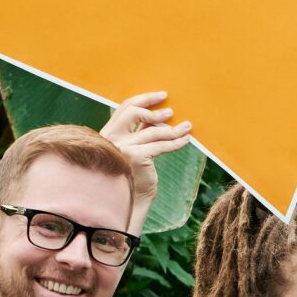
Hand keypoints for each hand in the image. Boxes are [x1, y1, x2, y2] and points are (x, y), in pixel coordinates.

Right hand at [101, 91, 193, 209]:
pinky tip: (186, 140)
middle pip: (135, 112)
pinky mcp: (136, 156)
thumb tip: (158, 114)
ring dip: (174, 129)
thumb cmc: (135, 174)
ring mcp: (122, 147)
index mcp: (108, 132)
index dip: (144, 99)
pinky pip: (161, 145)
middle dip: (156, 109)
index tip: (162, 96)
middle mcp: (111, 138)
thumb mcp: (136, 148)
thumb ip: (140, 130)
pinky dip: (176, 142)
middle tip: (172, 111)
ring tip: (187, 127)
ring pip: (154, 131)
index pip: (125, 108)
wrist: (132, 200)